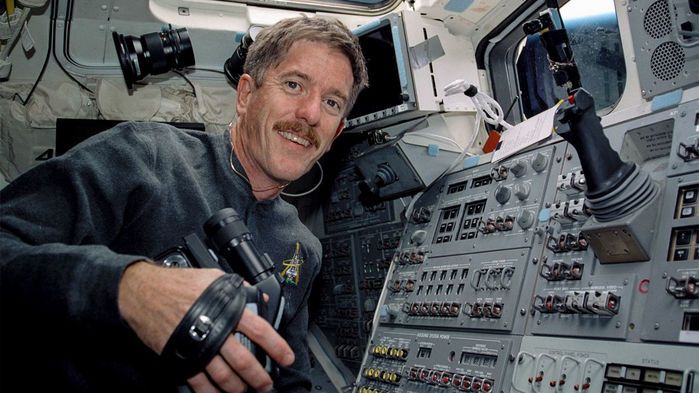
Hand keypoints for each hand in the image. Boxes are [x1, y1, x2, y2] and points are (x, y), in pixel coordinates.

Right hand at [118, 261, 294, 391]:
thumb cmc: (178, 283)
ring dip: (239, 387)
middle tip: (267, 383)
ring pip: (224, 375)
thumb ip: (239, 289)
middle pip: (244, 360)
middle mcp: (215, 329)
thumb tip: (261, 300)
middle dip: (260, 376)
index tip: (287, 357)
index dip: (277, 347)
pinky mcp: (181, 358)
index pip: (260, 330)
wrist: (143, 292)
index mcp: (227, 308)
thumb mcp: (214, 277)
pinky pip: (199, 382)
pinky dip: (211, 392)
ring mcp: (198, 346)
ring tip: (247, 391)